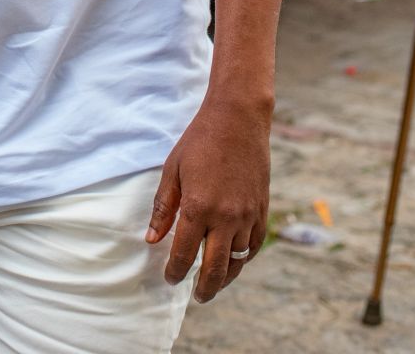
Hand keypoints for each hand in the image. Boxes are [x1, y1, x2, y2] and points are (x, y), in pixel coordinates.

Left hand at [146, 94, 270, 302]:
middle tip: (196, 296)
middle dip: (203, 288)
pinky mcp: (262, 210)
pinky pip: (254, 245)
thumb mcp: (172, 170)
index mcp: (198, 207)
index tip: (169, 279)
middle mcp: (225, 217)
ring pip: (237, 260)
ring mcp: (247, 215)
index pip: (184, 254)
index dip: (175, 271)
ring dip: (224, 276)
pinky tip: (234, 261)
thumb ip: (163, 208)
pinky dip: (244, 258)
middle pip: (214, 268)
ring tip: (213, 283)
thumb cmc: (200, 140)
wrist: (238, 119)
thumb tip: (151, 240)